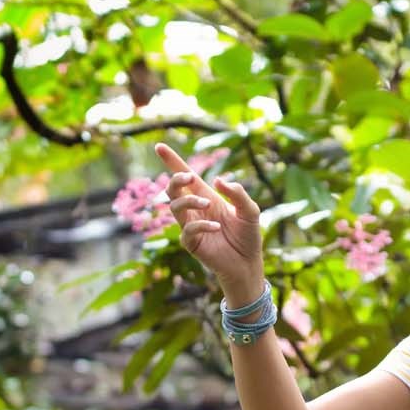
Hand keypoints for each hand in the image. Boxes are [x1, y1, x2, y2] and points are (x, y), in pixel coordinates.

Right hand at [155, 144, 263, 300]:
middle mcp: (195, 209)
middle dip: (177, 179)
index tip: (159, 146)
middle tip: (190, 178)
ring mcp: (191, 226)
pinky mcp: (191, 243)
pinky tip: (216, 226)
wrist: (249, 263)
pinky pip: (187, 230)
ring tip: (208, 204)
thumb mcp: (250, 210)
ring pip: (175, 206)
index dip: (172, 161)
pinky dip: (200, 225)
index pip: (186, 176)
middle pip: (173, 188)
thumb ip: (238, 194)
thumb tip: (218, 180)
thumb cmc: (248, 235)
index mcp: (207, 196)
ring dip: (189, 200)